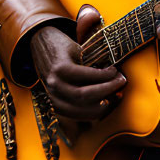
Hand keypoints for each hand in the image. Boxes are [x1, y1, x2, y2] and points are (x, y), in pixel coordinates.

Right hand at [31, 7, 125, 124]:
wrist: (38, 45)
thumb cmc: (61, 45)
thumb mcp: (76, 47)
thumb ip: (90, 61)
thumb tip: (113, 73)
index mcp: (60, 68)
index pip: (88, 76)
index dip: (106, 76)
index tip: (116, 71)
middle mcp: (55, 84)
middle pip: (85, 96)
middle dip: (107, 90)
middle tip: (121, 82)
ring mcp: (53, 96)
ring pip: (82, 109)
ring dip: (102, 105)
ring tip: (116, 96)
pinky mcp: (55, 104)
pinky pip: (76, 115)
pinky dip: (91, 113)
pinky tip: (104, 105)